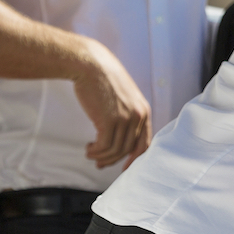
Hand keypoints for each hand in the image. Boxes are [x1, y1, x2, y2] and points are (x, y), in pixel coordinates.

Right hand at [72, 39, 152, 168]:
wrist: (92, 65)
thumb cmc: (103, 82)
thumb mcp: (122, 99)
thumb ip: (125, 117)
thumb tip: (117, 142)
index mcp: (144, 111)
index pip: (145, 143)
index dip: (135, 159)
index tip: (124, 168)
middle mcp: (139, 116)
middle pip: (128, 149)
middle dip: (112, 160)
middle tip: (99, 163)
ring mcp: (126, 118)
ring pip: (115, 150)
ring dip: (100, 156)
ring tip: (90, 153)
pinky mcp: (110, 120)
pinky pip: (104, 146)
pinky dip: (95, 152)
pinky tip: (88, 148)